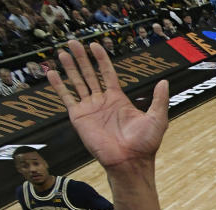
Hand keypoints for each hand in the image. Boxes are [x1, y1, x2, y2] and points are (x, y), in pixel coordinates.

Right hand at [47, 40, 167, 168]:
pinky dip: (58, 86)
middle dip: (82, 58)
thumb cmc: (145, 144)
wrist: (129, 162)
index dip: (101, 59)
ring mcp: (90, 109)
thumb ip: (159, 99)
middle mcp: (102, 102)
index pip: (108, 74)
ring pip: (77, 82)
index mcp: (118, 100)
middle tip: (74, 42)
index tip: (95, 45)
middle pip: (90, 74)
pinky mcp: (79, 117)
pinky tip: (51, 72)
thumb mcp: (157, 118)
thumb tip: (164, 82)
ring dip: (70, 67)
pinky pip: (66, 98)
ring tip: (63, 52)